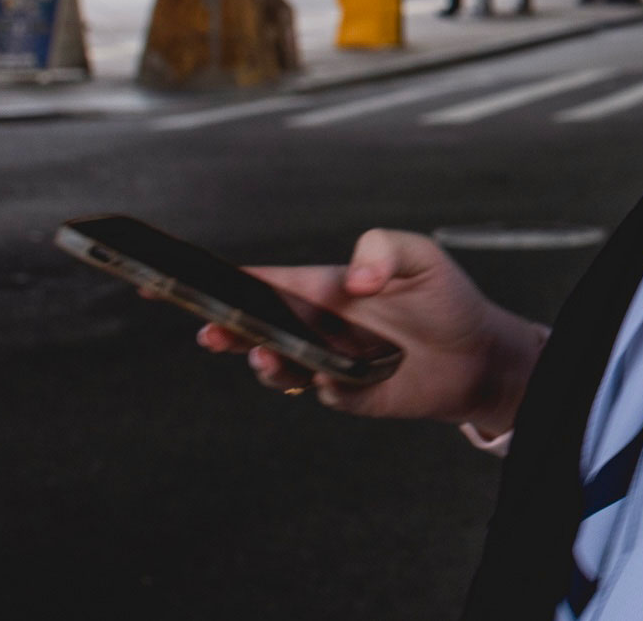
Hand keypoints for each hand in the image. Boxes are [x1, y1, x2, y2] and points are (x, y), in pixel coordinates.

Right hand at [195, 229, 547, 432]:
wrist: (480, 354)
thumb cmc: (446, 300)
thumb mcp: (423, 257)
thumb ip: (385, 248)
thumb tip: (354, 280)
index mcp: (322, 286)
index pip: (257, 280)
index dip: (210, 281)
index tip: (161, 280)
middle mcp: (316, 324)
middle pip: (251, 325)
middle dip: (222, 328)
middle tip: (210, 332)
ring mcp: (326, 361)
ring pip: (275, 363)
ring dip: (262, 361)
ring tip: (264, 354)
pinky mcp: (347, 393)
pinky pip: (321, 391)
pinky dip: (321, 384)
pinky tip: (331, 378)